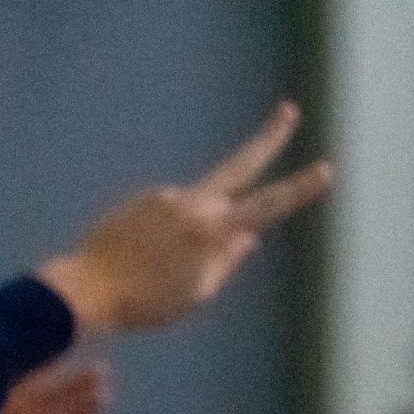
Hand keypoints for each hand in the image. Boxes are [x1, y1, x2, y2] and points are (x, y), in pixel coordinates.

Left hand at [37, 101, 332, 335]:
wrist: (86, 289)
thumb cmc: (145, 303)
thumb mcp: (196, 294)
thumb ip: (228, 261)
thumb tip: (248, 237)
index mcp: (212, 231)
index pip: (267, 206)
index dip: (300, 189)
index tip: (326, 168)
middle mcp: (192, 204)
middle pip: (239, 164)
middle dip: (268, 138)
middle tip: (288, 109)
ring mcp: (165, 197)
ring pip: (195, 211)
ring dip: (190, 234)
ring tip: (158, 271)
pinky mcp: (143, 199)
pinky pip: (167, 217)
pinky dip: (164, 237)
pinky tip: (141, 260)